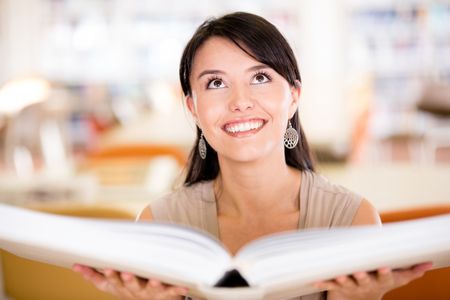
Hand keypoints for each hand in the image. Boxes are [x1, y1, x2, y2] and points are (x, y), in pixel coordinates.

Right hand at [73, 264, 187, 299]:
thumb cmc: (129, 288)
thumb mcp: (110, 284)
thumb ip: (93, 276)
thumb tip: (75, 265)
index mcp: (120, 288)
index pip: (112, 282)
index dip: (109, 275)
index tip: (107, 267)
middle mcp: (134, 292)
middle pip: (130, 285)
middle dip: (127, 279)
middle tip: (125, 272)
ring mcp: (151, 294)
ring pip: (151, 289)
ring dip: (152, 285)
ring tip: (154, 280)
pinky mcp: (166, 294)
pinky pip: (173, 291)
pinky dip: (178, 289)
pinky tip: (184, 286)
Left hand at [314, 262, 432, 299]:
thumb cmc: (379, 282)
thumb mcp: (397, 279)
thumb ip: (411, 271)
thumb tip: (428, 264)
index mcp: (380, 281)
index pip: (384, 277)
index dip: (385, 273)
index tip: (385, 267)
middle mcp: (366, 284)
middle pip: (364, 280)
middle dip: (362, 276)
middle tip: (359, 272)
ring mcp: (351, 287)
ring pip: (346, 283)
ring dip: (342, 279)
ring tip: (339, 275)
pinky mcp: (337, 287)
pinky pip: (329, 284)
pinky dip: (322, 282)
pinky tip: (315, 280)